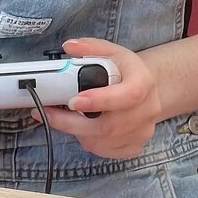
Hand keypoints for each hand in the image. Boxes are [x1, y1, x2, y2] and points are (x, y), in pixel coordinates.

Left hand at [31, 37, 162, 159]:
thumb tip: (69, 46)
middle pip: (110, 126)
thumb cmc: (126, 70)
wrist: (146, 89)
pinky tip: (81, 128)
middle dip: (74, 123)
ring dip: (78, 132)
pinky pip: (106, 151)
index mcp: (144, 81)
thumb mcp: (111, 51)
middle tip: (49, 113)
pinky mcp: (135, 147)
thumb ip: (90, 47)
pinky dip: (88, 142)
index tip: (73, 101)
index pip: (127, 95)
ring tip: (63, 118)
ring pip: (103, 141)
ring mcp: (143, 131)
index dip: (100, 101)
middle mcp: (148, 109)